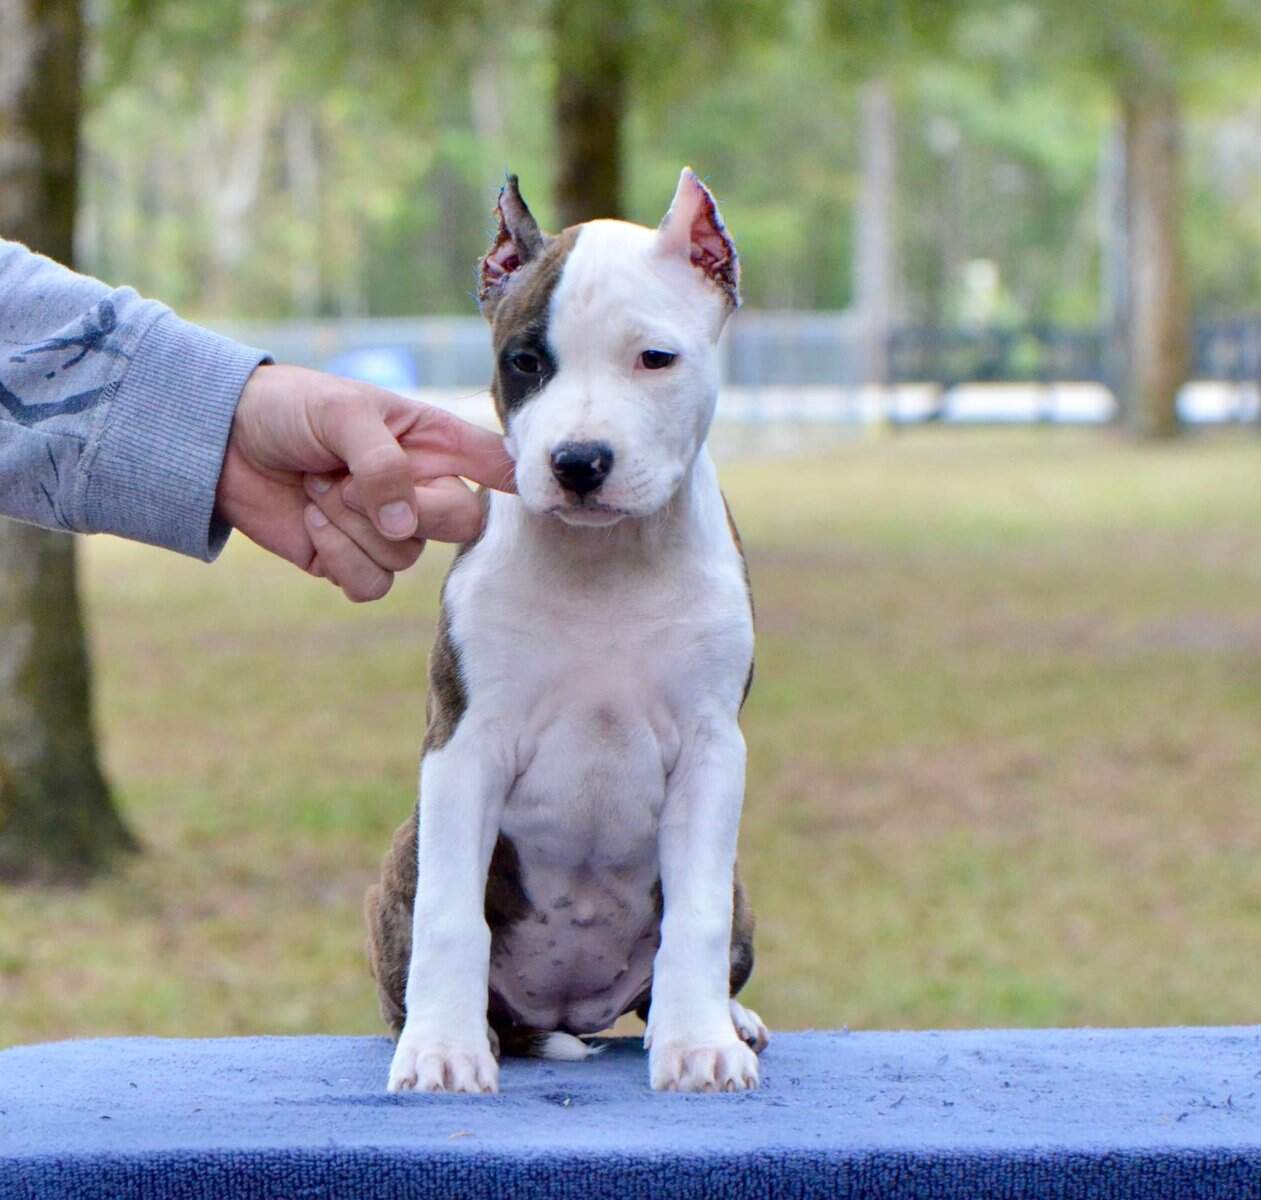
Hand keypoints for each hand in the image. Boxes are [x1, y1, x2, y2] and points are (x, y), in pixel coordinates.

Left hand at [215, 364, 514, 600]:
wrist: (218, 443)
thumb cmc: (289, 409)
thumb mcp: (342, 413)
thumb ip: (382, 464)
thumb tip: (404, 526)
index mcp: (432, 441)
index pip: (496, 464)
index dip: (517, 481)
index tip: (522, 494)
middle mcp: (419, 487)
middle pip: (461, 523)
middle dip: (412, 510)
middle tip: (353, 483)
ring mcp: (387, 529)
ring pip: (406, 559)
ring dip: (353, 527)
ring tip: (317, 490)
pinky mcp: (351, 560)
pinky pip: (370, 584)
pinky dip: (339, 558)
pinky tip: (312, 525)